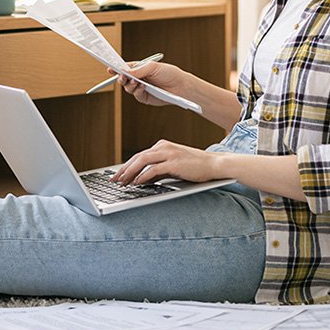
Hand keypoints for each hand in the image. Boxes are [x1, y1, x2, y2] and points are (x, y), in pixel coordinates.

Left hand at [111, 140, 226, 187]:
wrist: (214, 164)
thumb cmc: (195, 167)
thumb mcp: (173, 167)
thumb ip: (158, 171)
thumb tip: (142, 180)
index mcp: (162, 146)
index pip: (139, 156)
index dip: (126, 166)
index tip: (118, 175)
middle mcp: (163, 147)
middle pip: (137, 157)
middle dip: (124, 169)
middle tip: (114, 180)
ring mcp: (168, 153)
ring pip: (142, 161)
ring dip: (130, 172)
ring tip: (122, 182)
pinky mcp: (174, 162)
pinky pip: (153, 169)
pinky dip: (143, 176)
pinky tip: (137, 183)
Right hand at [112, 61, 185, 107]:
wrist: (180, 86)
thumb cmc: (169, 73)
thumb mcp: (153, 67)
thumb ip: (138, 70)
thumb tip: (125, 72)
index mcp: (139, 68)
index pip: (125, 68)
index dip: (117, 68)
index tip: (110, 68)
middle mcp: (138, 78)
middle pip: (124, 79)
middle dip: (121, 78)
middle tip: (122, 77)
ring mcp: (141, 88)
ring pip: (128, 88)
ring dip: (130, 85)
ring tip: (137, 82)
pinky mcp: (145, 98)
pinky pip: (136, 95)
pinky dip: (137, 91)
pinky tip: (143, 87)